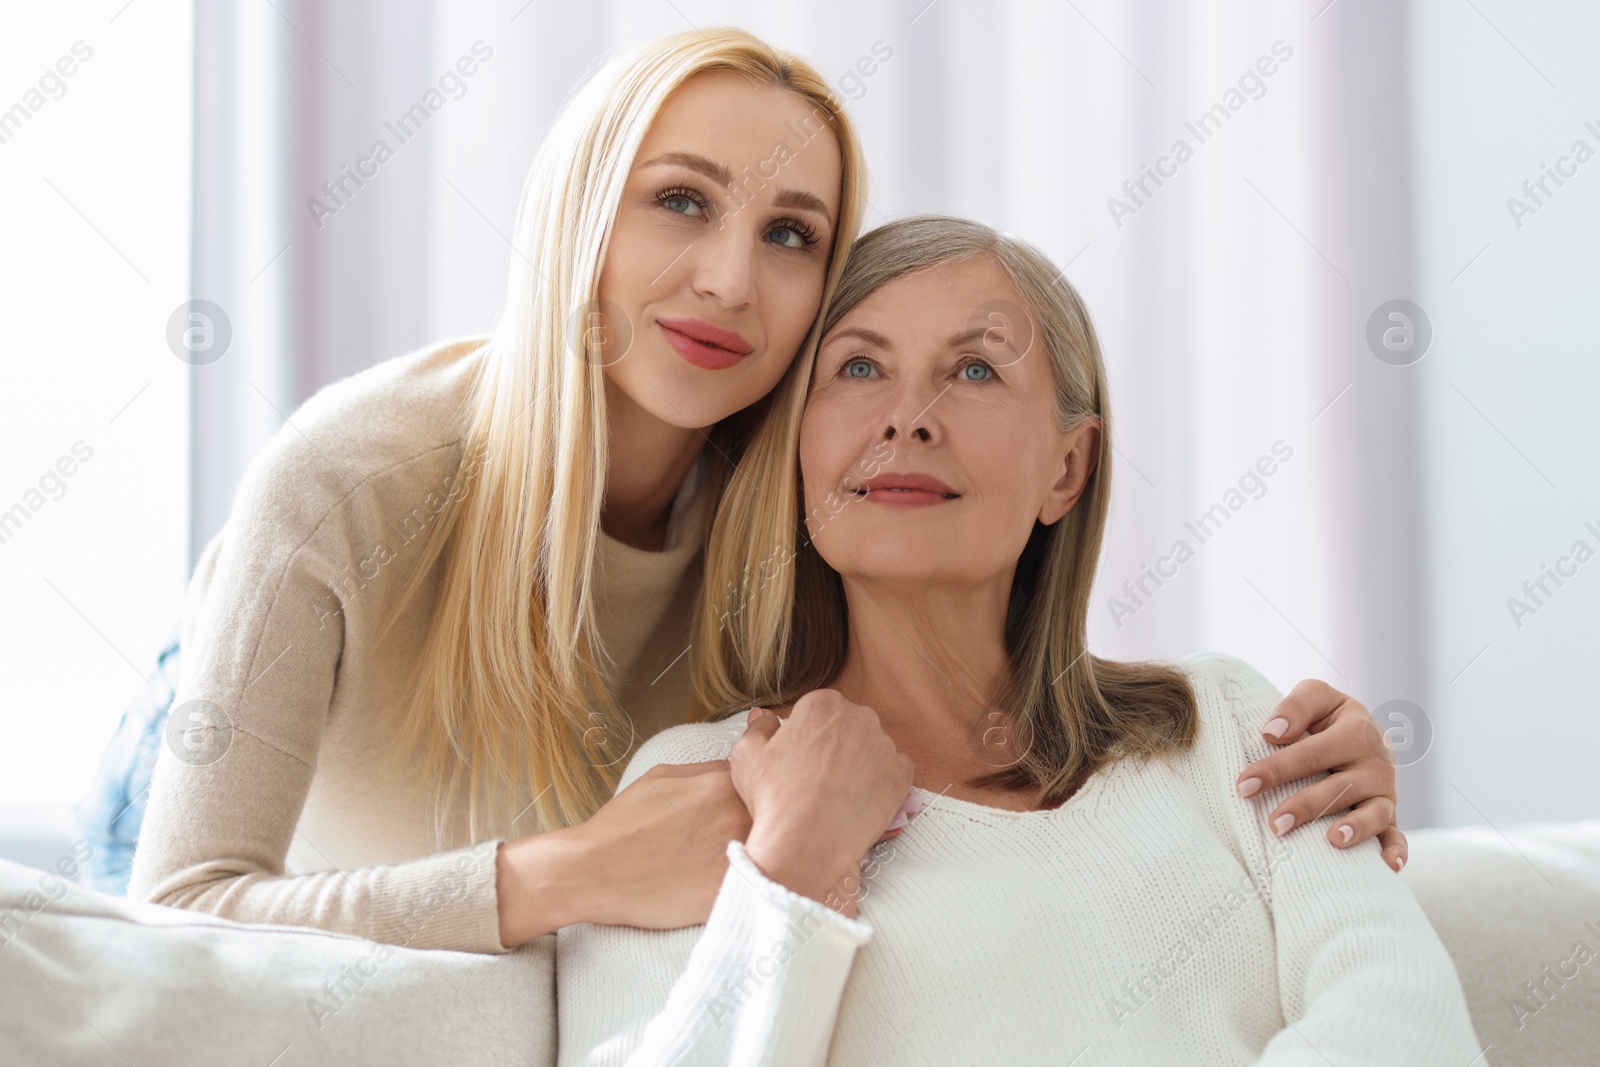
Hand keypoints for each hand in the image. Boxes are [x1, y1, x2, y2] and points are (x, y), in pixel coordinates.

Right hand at [496, 760, 750, 944]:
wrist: (594, 871)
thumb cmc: (624, 823)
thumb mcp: (664, 777)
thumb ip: (708, 771)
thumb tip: (738, 769)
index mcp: (724, 783)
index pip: (768, 781)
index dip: (768, 794)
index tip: (765, 804)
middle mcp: (737, 815)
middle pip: (779, 815)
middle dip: (775, 823)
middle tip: (760, 838)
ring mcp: (737, 855)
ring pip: (774, 851)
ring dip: (770, 854)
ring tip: (752, 864)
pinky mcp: (730, 893)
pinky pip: (758, 885)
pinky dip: (755, 885)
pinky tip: (739, 888)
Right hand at [729, 690, 913, 917]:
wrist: (807, 842)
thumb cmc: (775, 799)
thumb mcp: (747, 755)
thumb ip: (758, 727)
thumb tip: (764, 717)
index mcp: (822, 705)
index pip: (818, 712)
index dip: (807, 737)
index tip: (801, 757)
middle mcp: (859, 716)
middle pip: (847, 726)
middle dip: (835, 747)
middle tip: (817, 778)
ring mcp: (884, 745)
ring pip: (871, 748)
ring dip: (859, 764)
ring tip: (838, 794)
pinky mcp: (901, 774)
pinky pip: (895, 770)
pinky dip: (882, 781)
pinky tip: (861, 799)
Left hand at [1234, 679, 1405, 871]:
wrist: (1364, 734)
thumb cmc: (1328, 719)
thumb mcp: (1317, 697)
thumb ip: (1296, 707)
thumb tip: (1272, 733)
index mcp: (1356, 731)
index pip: (1311, 752)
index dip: (1277, 768)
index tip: (1244, 785)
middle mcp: (1375, 763)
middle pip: (1340, 786)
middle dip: (1306, 806)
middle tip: (1274, 824)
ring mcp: (1385, 792)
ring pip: (1373, 813)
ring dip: (1354, 828)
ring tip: (1332, 840)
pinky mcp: (1391, 815)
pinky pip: (1397, 835)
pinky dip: (1396, 850)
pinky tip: (1387, 866)